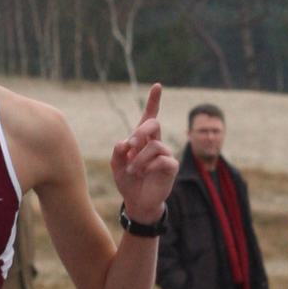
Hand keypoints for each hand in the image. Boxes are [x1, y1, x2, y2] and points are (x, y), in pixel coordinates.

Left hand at [112, 80, 176, 222]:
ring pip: (154, 145)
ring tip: (132, 170)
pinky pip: (162, 159)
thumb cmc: (128, 181)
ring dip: (139, 158)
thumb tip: (125, 142)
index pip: (149, 117)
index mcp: (142, 140)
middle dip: (140, 131)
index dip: (153, 101)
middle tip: (130, 145)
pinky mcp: (171, 166)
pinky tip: (144, 174)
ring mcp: (165, 154)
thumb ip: (118, 153)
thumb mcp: (116, 166)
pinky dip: (149, 166)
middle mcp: (155, 143)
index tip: (157, 86)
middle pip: (153, 124)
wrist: (137, 202)